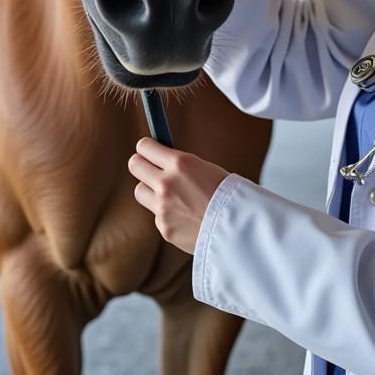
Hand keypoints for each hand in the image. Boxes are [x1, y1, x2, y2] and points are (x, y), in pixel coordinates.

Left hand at [128, 138, 230, 253]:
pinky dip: (166, 214)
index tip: (150, 149)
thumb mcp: (205, 168)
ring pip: (140, 191)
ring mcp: (162, 207)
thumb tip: (162, 160)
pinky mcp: (163, 227)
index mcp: (180, 163)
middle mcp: (166, 183)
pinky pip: (157, 214)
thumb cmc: (227, 194)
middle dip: (142, 164)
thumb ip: (180, 166)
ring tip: (170, 194)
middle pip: (134, 165)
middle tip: (150, 167)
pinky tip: (185, 215)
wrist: (239, 226)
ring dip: (150, 190)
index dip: (147, 147)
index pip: (144, 147)